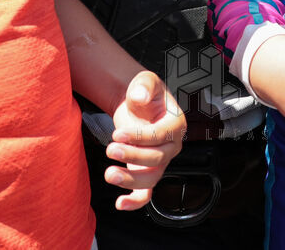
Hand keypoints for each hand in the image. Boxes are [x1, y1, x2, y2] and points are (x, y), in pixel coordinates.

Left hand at [105, 70, 184, 210]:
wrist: (135, 103)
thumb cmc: (144, 92)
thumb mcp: (146, 80)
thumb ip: (144, 85)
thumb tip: (139, 97)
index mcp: (176, 125)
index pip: (162, 137)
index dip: (140, 137)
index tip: (118, 134)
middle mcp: (171, 147)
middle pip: (157, 160)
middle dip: (132, 157)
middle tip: (110, 148)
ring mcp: (159, 161)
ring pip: (151, 179)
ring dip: (130, 180)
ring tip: (109, 174)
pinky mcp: (145, 171)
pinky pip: (145, 193)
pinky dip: (134, 202)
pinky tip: (120, 204)